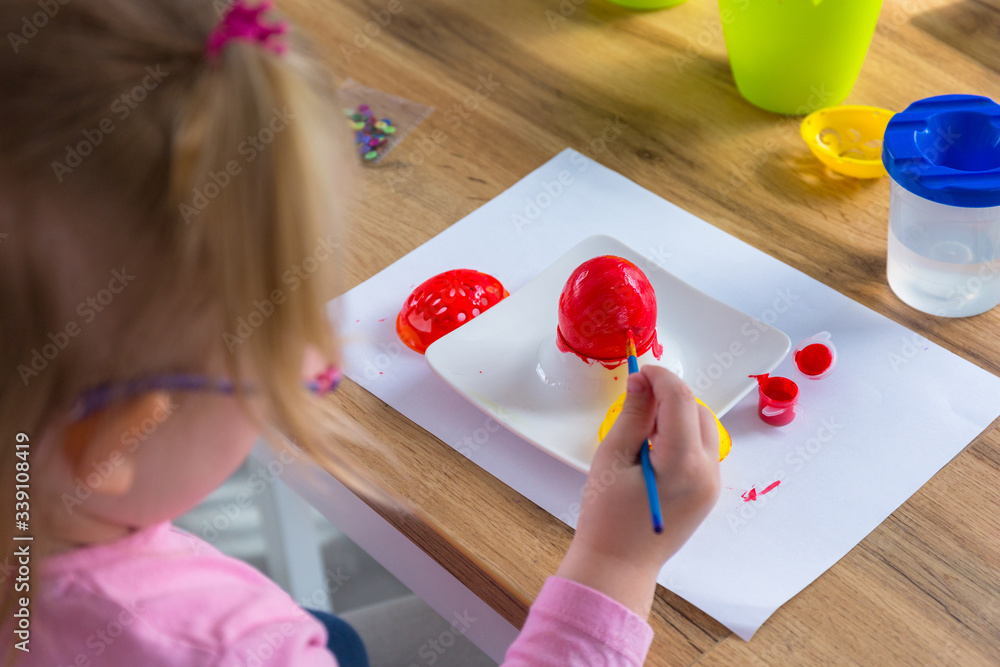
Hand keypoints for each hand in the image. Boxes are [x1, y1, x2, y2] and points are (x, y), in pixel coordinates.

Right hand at [555, 365, 720, 616]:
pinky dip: (683, 434)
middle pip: (697, 410)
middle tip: (636, 397)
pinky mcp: (708, 492)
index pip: (680, 398)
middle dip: (670, 395)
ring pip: (704, 427)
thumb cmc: (607, 516)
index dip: (660, 376)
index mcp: (683, 462)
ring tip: (643, 423)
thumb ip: (632, 414)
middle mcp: (708, 471)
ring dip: (678, 413)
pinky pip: (702, 448)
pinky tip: (655, 445)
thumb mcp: (612, 457)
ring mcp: (713, 484)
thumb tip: (641, 379)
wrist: (618, 566)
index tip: (638, 370)